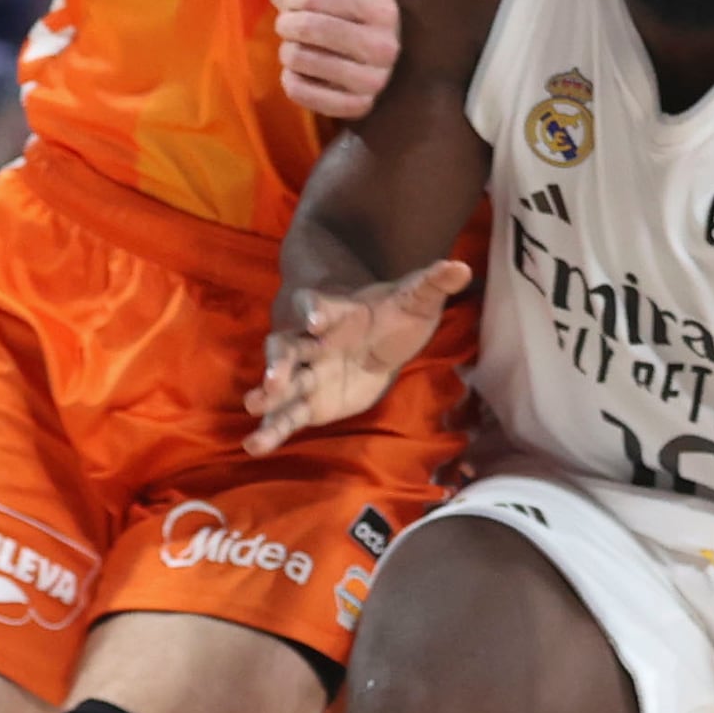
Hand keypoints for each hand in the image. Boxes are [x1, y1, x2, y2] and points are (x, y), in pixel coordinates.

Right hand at [249, 256, 471, 451]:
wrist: (382, 341)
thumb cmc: (394, 315)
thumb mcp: (416, 298)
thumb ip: (434, 282)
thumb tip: (460, 267)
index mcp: (335, 313)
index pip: (318, 307)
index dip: (316, 311)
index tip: (317, 322)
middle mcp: (312, 343)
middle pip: (287, 347)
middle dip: (278, 362)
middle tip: (273, 378)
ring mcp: (307, 373)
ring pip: (281, 385)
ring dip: (267, 395)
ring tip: (252, 408)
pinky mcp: (310, 402)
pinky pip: (288, 416)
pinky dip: (272, 430)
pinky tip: (255, 445)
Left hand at [276, 0, 400, 117]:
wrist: (383, 63)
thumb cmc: (357, 20)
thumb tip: (295, 0)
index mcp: (383, 11)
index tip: (293, 4)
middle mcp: (384, 48)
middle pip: (309, 27)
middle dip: (286, 24)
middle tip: (285, 26)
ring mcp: (373, 81)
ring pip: (299, 59)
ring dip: (287, 51)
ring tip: (294, 49)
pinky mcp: (358, 107)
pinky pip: (300, 92)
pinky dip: (289, 80)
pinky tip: (298, 73)